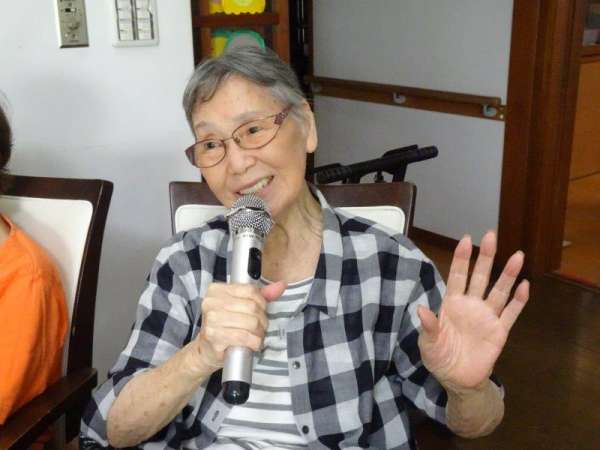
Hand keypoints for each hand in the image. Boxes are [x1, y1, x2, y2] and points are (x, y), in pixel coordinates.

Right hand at [191, 281, 285, 373]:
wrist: (206, 350)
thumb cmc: (224, 326)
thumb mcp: (240, 306)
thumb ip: (260, 295)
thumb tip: (280, 286)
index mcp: (216, 290)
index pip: (250, 290)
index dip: (262, 302)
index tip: (261, 311)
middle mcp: (211, 303)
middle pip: (252, 307)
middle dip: (262, 319)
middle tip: (260, 326)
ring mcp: (211, 320)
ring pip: (250, 323)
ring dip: (259, 333)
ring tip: (256, 336)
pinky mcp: (214, 337)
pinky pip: (244, 337)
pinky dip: (253, 342)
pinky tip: (252, 343)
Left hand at [417, 231, 528, 393]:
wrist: (457, 380)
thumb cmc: (439, 357)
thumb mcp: (428, 343)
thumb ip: (429, 326)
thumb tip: (422, 309)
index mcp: (451, 304)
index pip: (457, 276)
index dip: (461, 258)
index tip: (466, 239)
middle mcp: (471, 305)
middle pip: (480, 277)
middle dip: (485, 257)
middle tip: (491, 236)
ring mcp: (486, 317)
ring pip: (499, 291)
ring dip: (508, 275)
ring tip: (517, 255)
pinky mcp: (499, 331)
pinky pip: (511, 313)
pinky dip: (518, 301)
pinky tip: (524, 286)